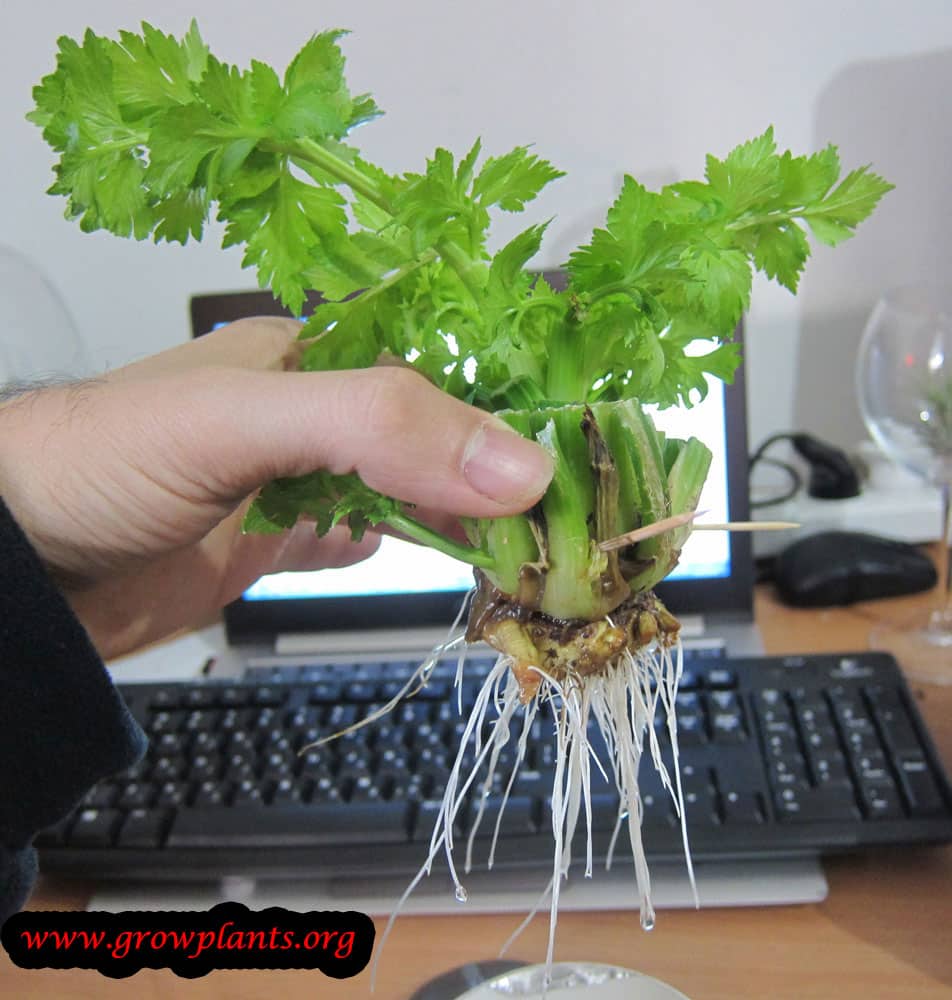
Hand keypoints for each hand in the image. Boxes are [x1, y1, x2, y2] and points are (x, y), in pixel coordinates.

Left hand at [0, 318, 553, 658]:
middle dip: (495, 470)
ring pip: (403, 492)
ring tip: (531, 545)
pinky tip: (450, 561)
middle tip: (570, 512)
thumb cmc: (103, 458)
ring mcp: (291, 482)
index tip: (578, 445)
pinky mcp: (273, 543)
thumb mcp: (247, 420)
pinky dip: (406, 551)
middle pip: (428, 436)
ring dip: (462, 517)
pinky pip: (359, 541)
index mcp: (307, 355)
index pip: (434, 365)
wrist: (16, 569)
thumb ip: (378, 429)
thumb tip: (516, 464)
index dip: (506, 401)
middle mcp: (307, 414)